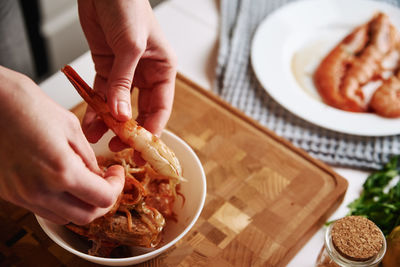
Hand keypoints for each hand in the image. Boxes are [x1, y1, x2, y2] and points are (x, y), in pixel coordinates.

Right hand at [0, 66, 123, 224]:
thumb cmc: (26, 105)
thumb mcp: (70, 127)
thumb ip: (88, 158)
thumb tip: (98, 176)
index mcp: (61, 171)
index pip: (103, 198)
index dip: (117, 187)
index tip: (117, 173)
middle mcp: (40, 191)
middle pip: (86, 216)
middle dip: (103, 201)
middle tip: (107, 182)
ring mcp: (22, 196)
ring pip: (65, 218)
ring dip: (82, 205)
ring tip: (87, 182)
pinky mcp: (10, 194)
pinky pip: (44, 209)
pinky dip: (61, 203)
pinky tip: (64, 182)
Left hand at [78, 0, 176, 148]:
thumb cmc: (127, 6)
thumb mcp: (130, 46)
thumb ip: (124, 82)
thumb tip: (120, 116)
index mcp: (163, 70)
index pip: (160, 108)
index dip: (151, 130)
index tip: (140, 148)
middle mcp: (146, 74)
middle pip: (140, 110)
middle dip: (129, 130)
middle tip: (119, 147)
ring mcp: (125, 72)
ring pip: (119, 105)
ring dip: (108, 122)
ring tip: (98, 139)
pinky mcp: (106, 67)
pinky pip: (102, 93)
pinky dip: (95, 107)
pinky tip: (89, 122)